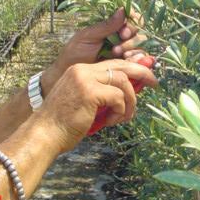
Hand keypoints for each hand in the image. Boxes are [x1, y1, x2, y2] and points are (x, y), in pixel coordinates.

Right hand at [37, 60, 157, 153]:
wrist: (44, 135)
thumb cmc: (64, 124)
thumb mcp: (86, 103)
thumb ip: (103, 94)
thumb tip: (131, 92)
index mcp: (81, 70)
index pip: (113, 64)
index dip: (132, 70)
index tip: (145, 77)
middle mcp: (83, 70)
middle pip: (121, 65)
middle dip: (142, 73)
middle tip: (155, 82)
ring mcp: (86, 79)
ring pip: (123, 81)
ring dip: (130, 100)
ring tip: (126, 116)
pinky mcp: (90, 92)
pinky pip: (118, 97)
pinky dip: (121, 110)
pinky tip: (113, 121)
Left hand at [42, 7, 146, 92]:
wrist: (69, 75)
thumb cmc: (75, 53)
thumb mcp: (88, 36)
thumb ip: (106, 25)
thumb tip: (122, 10)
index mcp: (111, 26)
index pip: (131, 18)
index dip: (132, 22)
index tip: (123, 31)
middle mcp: (121, 37)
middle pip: (139, 32)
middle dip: (131, 39)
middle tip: (117, 47)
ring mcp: (126, 51)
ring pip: (141, 46)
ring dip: (133, 50)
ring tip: (117, 54)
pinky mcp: (127, 65)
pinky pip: (140, 61)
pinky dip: (137, 60)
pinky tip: (126, 61)